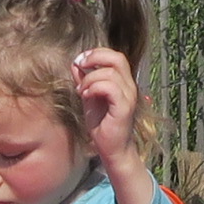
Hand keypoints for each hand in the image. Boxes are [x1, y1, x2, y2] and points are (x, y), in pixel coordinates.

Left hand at [72, 50, 142, 170]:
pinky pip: (110, 88)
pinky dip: (95, 88)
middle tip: (79, 66)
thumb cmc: (102, 125)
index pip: (115, 57)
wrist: (111, 149)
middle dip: (95, 57)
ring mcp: (128, 97)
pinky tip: (86, 96)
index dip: (97, 53)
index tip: (80, 61)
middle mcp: (129, 87)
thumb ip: (84, 81)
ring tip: (81, 91)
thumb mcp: (89, 98)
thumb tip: (75, 65)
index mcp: (123, 82)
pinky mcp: (124, 108)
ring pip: (111, 73)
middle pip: (117, 58)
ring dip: (90, 78)